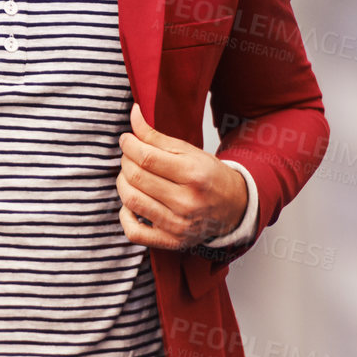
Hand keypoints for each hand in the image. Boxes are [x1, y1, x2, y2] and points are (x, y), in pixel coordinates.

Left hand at [116, 103, 248, 249]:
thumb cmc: (209, 176)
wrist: (234, 207)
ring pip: (131, 200)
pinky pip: (134, 232)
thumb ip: (155, 135)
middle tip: (130, 155)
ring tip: (131, 175)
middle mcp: (186, 203)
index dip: (129, 144)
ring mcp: (178, 225)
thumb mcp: (187, 150)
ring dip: (123, 182)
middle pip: (136, 177)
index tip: (127, 139)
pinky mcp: (171, 241)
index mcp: (193, 175)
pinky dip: (125, 215)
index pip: (146, 157)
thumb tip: (133, 115)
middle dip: (126, 161)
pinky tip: (132, 203)